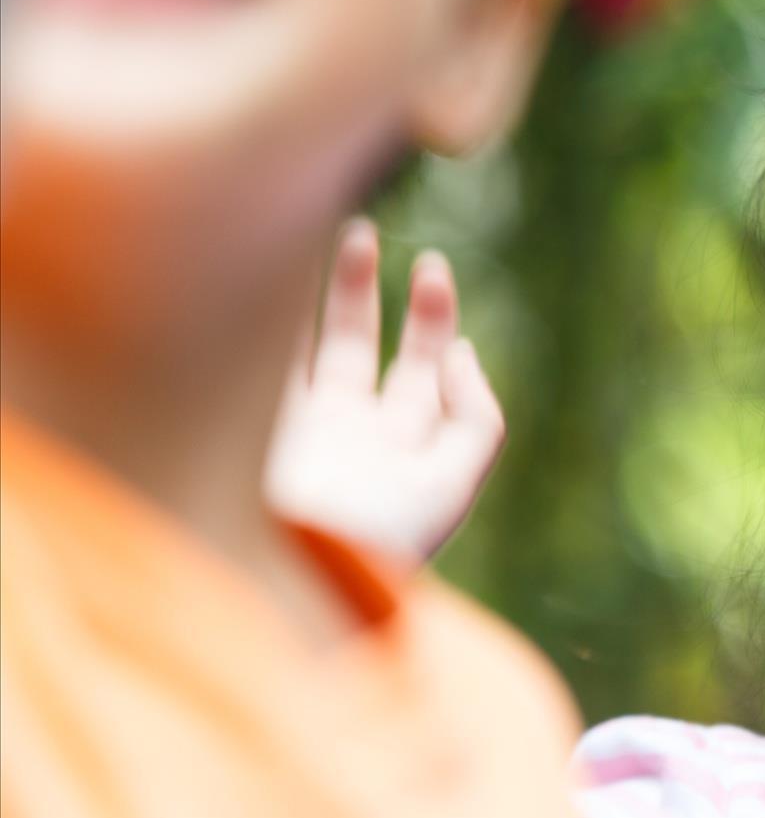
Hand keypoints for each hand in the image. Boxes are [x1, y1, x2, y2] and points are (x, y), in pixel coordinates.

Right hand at [266, 218, 505, 561]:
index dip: (431, 321)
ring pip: (292, 348)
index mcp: (395, 451)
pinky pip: (251, 362)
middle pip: (353, 347)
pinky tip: (258, 275)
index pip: (419, 372)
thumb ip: (476, 420)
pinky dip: (256, 320)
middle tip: (361, 230)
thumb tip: (464, 354)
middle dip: (360, 290)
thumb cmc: (373, 543)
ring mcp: (284, 431)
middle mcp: (339, 437)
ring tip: (308, 235)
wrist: (281, 587)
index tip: (432, 274)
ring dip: (299, 295)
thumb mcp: (449, 486)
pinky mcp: (235, 432)